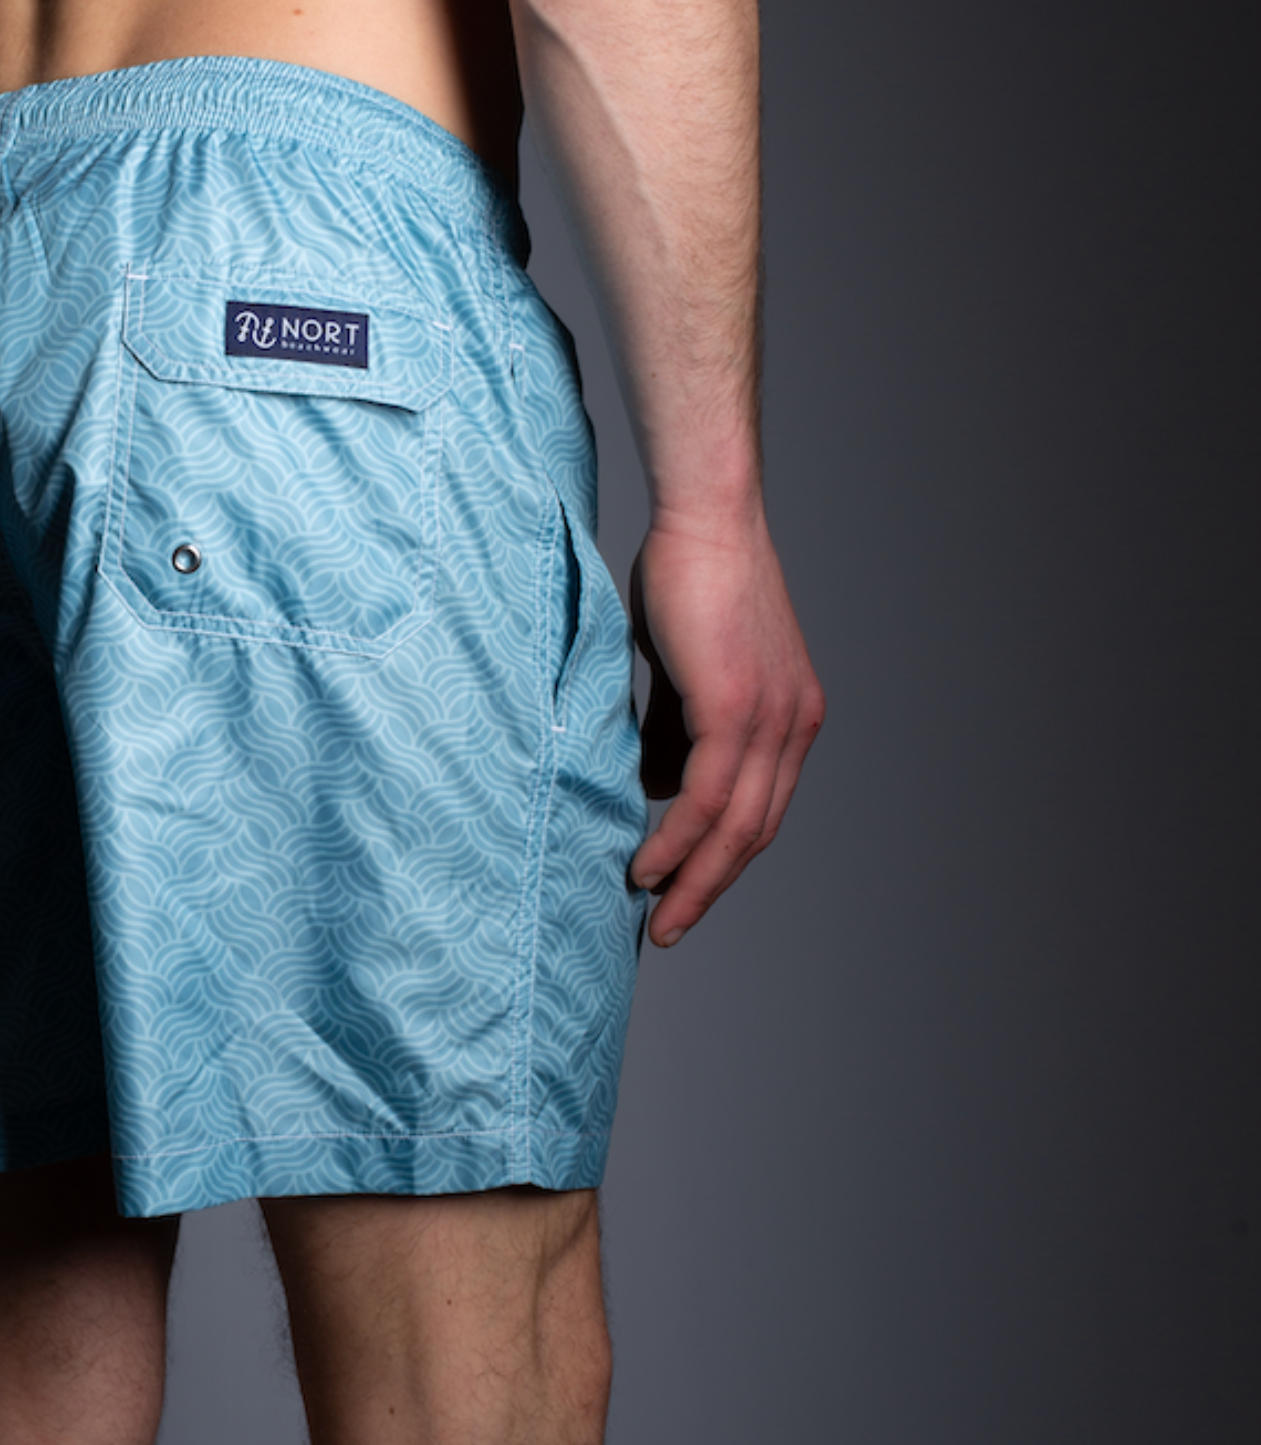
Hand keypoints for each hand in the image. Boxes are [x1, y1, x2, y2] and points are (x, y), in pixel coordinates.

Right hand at [627, 514, 823, 946]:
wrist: (705, 515)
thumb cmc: (690, 577)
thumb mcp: (688, 670)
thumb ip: (678, 729)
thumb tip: (658, 785)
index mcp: (793, 717)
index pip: (763, 809)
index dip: (724, 859)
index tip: (684, 892)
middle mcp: (795, 725)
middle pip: (758, 833)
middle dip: (711, 887)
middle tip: (669, 928)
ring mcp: (772, 718)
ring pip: (736, 827)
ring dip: (693, 878)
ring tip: (655, 913)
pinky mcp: (738, 706)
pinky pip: (706, 796)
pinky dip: (677, 839)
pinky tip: (649, 864)